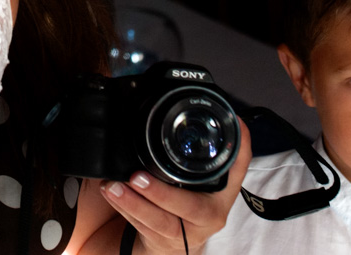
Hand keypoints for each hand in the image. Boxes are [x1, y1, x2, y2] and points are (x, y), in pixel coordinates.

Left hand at [98, 117, 251, 253]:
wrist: (174, 241)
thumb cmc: (186, 201)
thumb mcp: (199, 178)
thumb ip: (201, 152)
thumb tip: (201, 108)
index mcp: (223, 192)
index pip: (236, 168)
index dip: (238, 147)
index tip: (228, 124)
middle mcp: (211, 214)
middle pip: (192, 207)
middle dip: (162, 193)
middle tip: (137, 177)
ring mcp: (188, 233)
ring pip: (161, 222)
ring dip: (135, 203)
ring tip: (114, 187)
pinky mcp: (165, 242)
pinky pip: (144, 228)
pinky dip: (125, 209)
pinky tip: (112, 194)